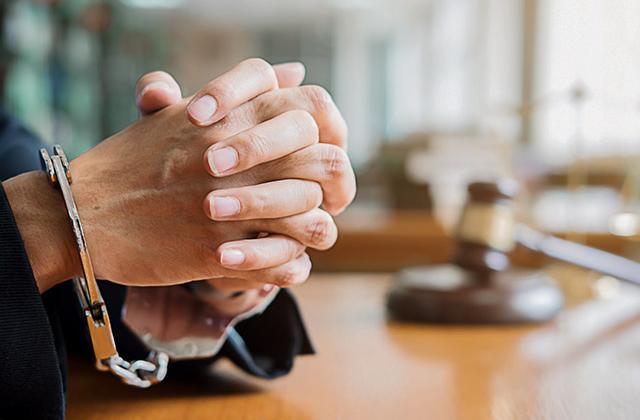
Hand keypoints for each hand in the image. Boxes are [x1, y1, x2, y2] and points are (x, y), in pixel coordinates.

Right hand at [4, 59, 355, 291]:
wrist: (85, 212)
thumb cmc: (133, 162)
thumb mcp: (181, 114)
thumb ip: (240, 93)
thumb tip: (293, 70)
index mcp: (231, 119)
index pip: (311, 113)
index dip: (325, 136)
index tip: (311, 156)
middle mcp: (239, 159)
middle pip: (326, 165)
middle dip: (331, 184)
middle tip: (319, 197)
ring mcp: (231, 207)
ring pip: (316, 220)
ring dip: (316, 228)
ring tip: (304, 233)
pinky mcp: (218, 252)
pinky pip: (286, 264)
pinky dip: (292, 266)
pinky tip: (285, 261)